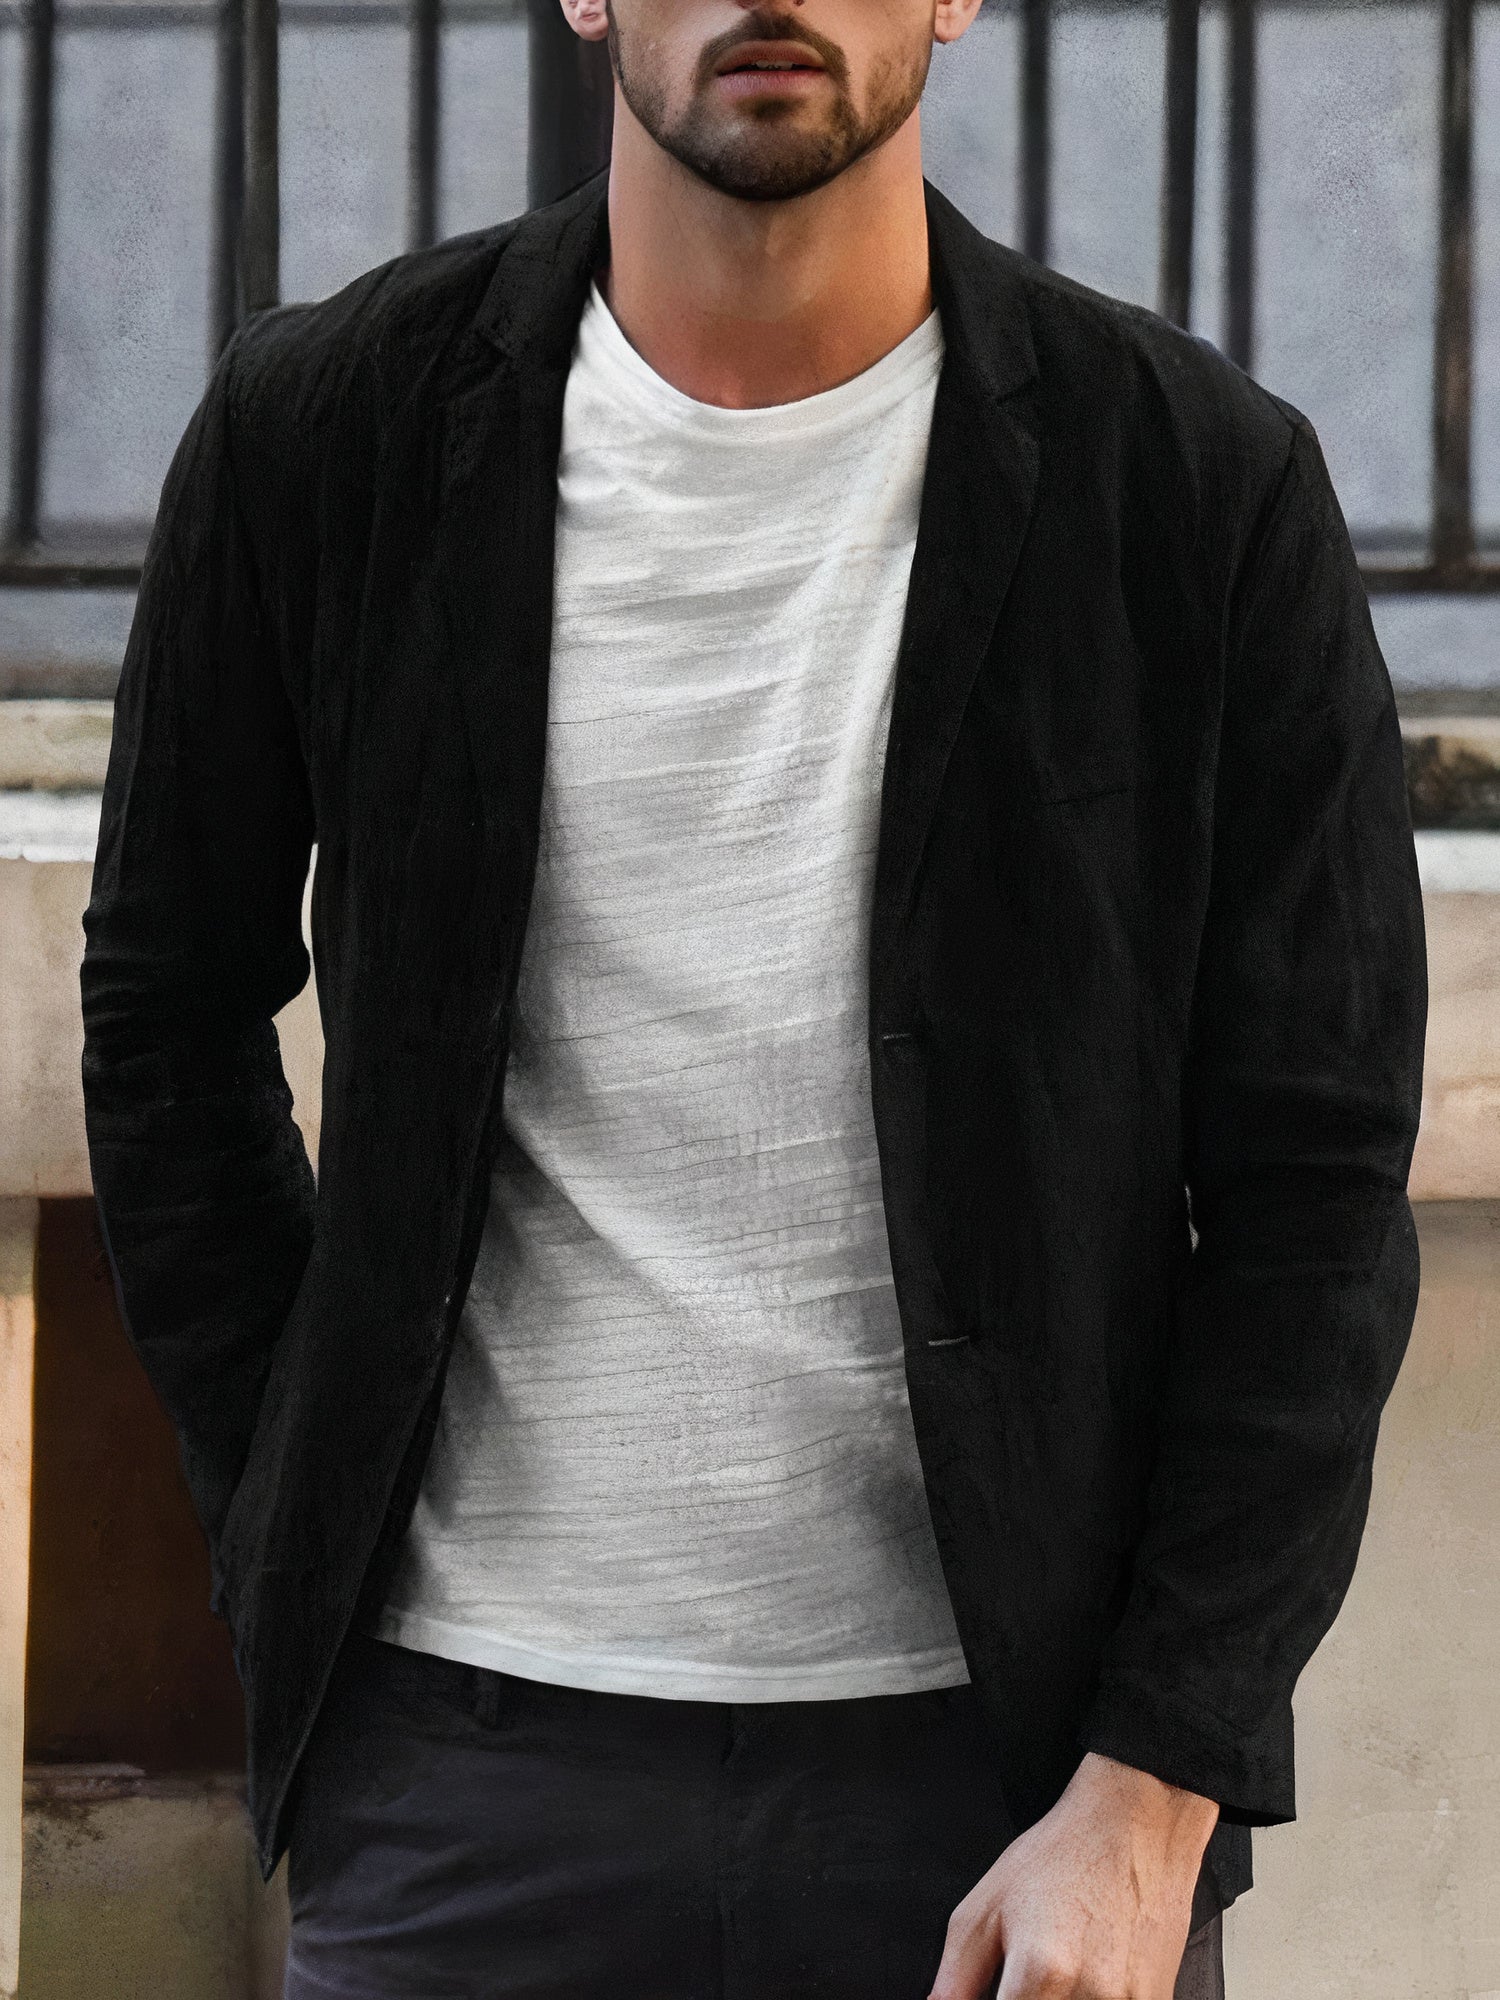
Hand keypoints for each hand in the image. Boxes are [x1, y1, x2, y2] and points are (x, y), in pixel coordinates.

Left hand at [925, 1751, 1219, 1999]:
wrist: (1133, 1827)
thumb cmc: (1061, 1858)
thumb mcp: (985, 1907)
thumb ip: (954, 1979)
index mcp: (1039, 1972)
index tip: (997, 1989)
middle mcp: (1088, 1995)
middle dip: (1022, 1999)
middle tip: (1019, 1978)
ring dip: (1058, 1997)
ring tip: (1058, 1968)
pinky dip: (1088, 1997)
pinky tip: (1088, 1971)